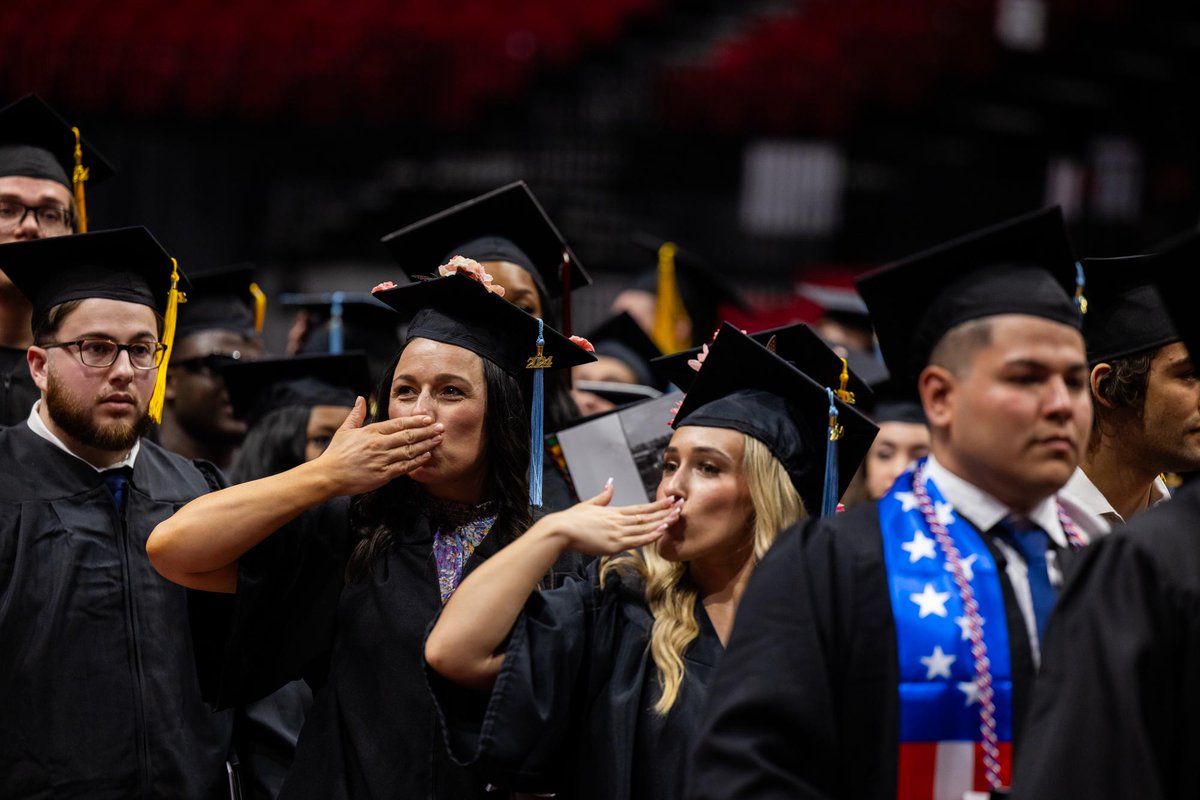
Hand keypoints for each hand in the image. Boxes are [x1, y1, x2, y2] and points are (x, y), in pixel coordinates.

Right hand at [314, 397, 443, 495]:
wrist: (328, 476)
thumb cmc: (336, 453)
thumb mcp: (345, 430)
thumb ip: (356, 414)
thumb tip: (360, 398)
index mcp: (371, 431)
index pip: (398, 424)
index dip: (415, 421)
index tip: (428, 419)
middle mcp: (379, 444)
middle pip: (408, 436)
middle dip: (427, 431)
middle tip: (441, 427)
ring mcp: (382, 460)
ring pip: (410, 451)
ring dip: (426, 445)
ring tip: (439, 440)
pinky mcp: (383, 475)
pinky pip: (405, 467)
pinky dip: (418, 461)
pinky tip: (427, 456)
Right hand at [542, 481, 680, 556]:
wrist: (561, 530)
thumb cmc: (572, 519)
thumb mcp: (590, 504)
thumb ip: (603, 496)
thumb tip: (610, 483)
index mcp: (614, 512)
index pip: (641, 508)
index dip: (657, 505)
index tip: (671, 500)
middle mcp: (619, 521)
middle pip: (647, 516)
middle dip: (665, 512)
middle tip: (681, 506)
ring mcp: (617, 533)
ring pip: (645, 528)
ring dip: (662, 522)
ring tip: (676, 517)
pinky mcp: (613, 545)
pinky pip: (636, 540)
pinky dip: (650, 536)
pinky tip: (661, 532)